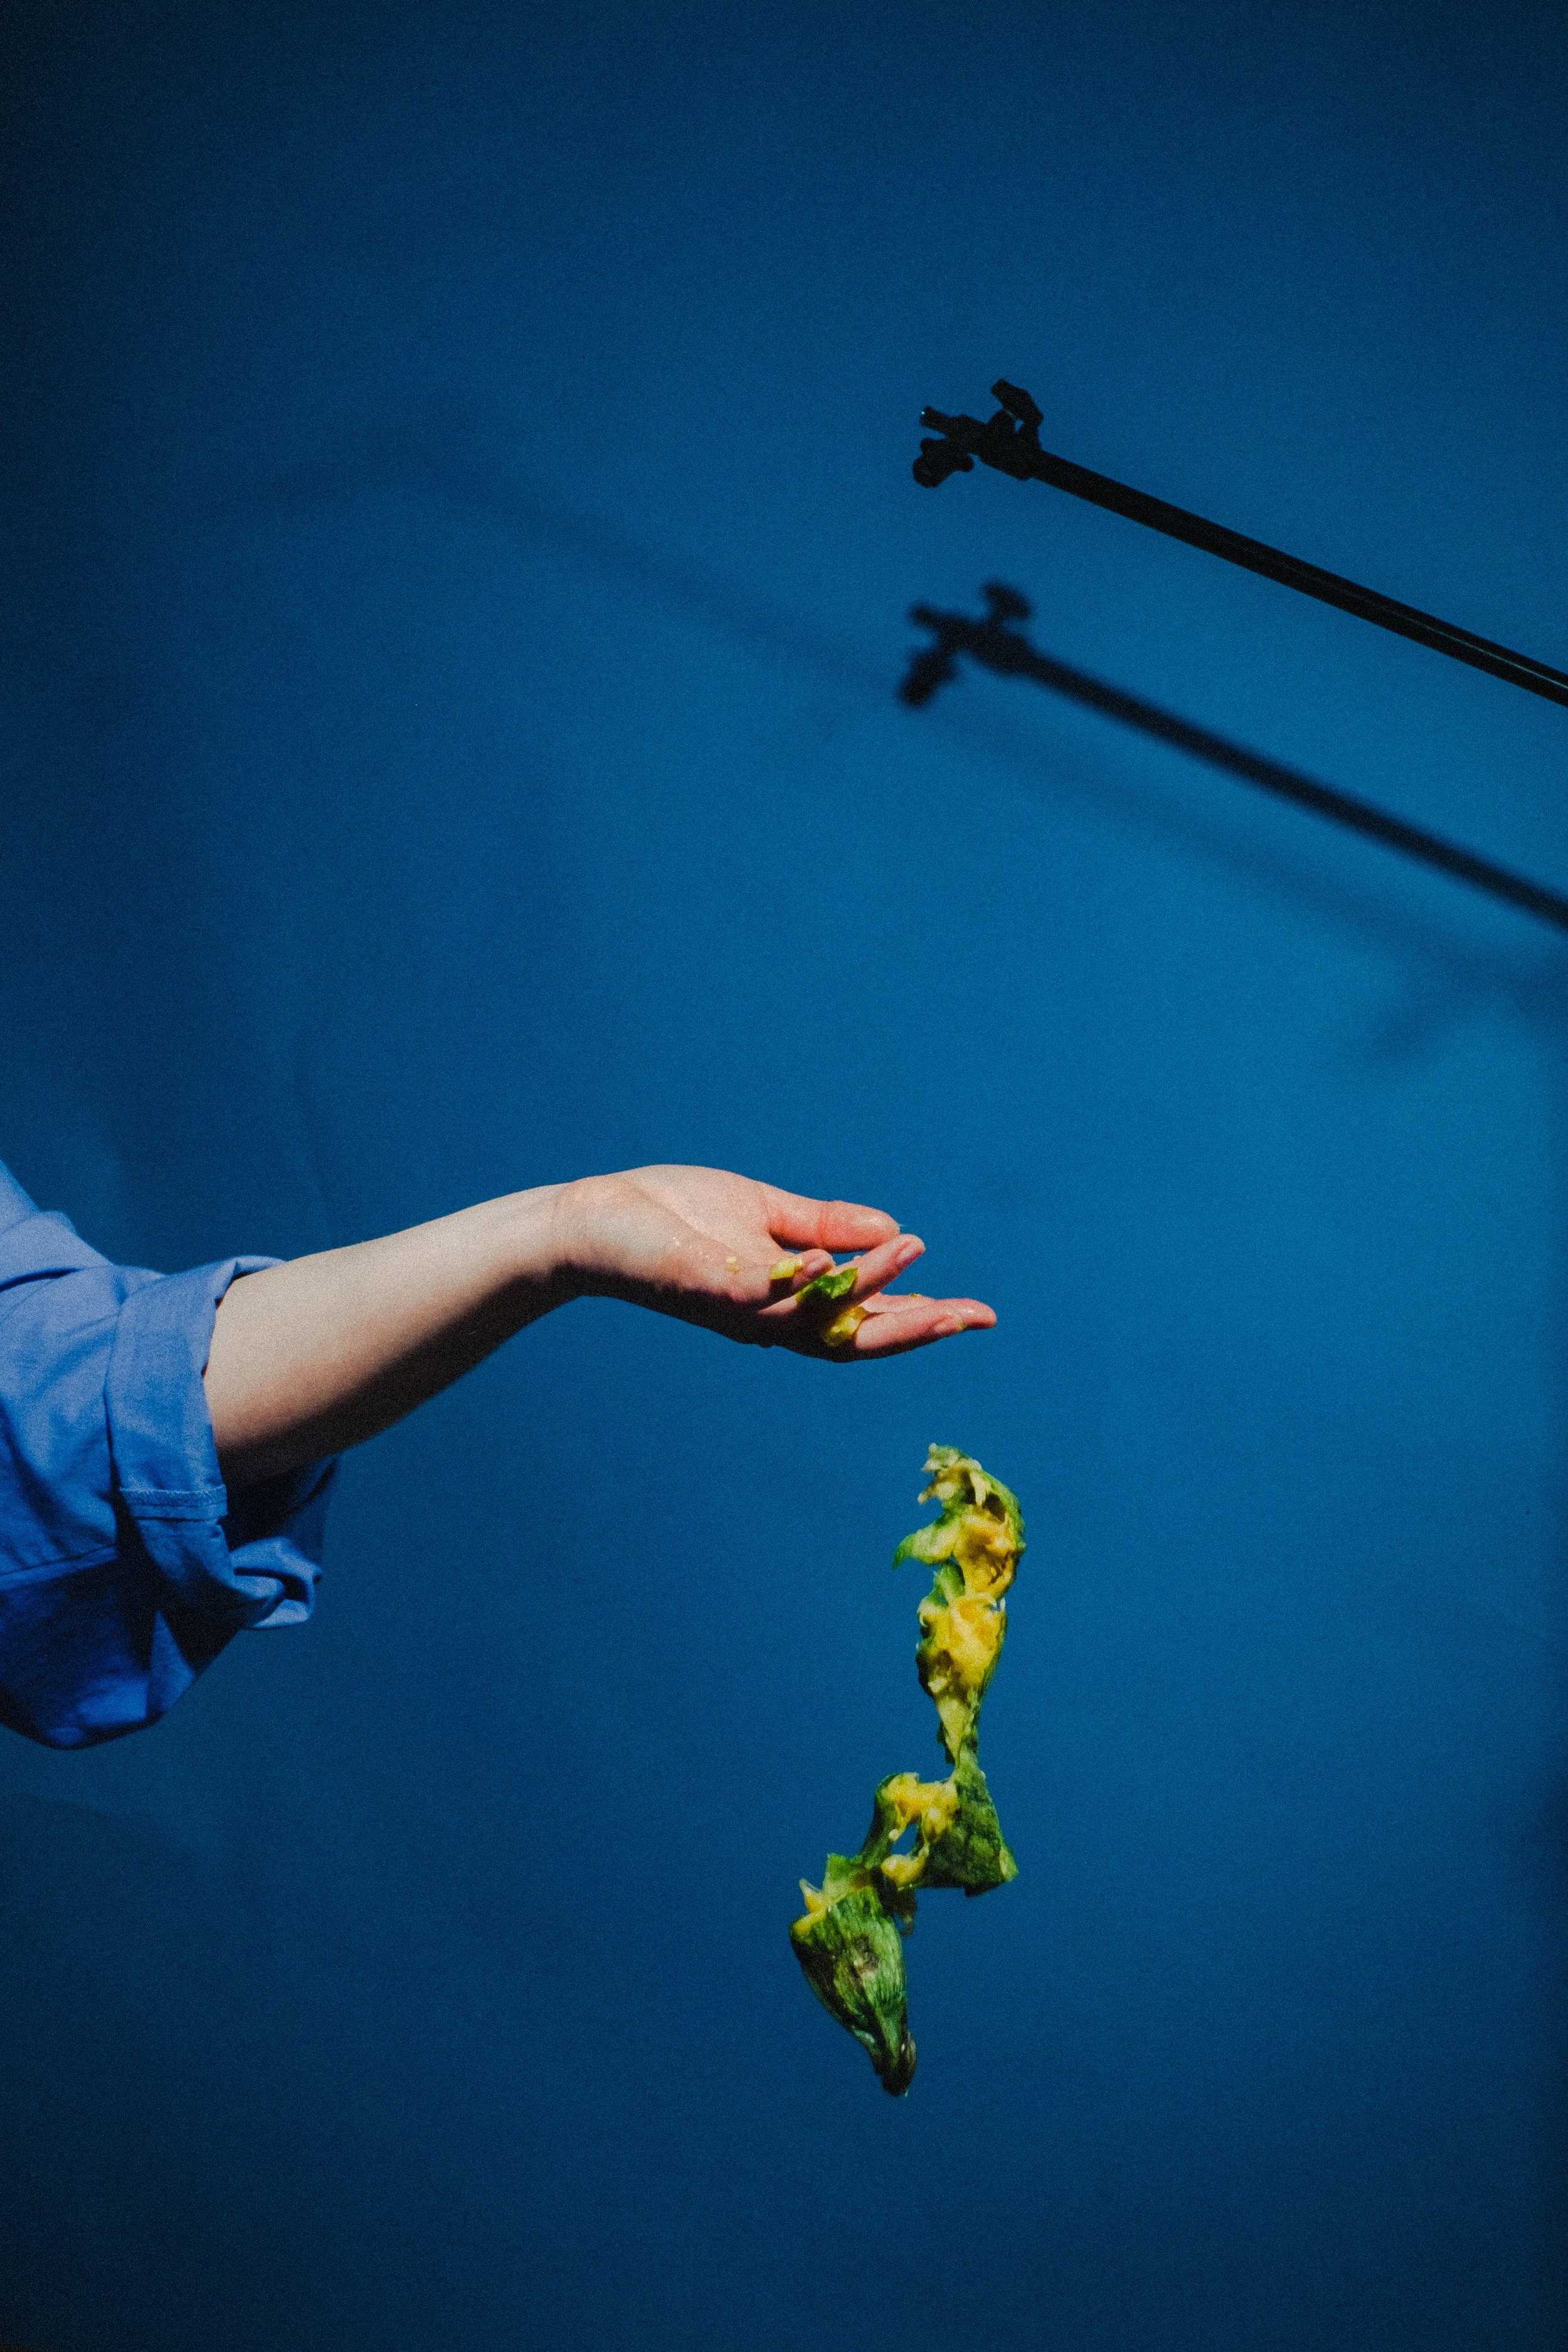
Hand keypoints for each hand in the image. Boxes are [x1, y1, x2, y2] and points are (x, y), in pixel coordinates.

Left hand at [556, 1166, 995, 1358]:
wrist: (596, 1220)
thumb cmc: (676, 1217)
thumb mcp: (766, 1213)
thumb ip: (825, 1225)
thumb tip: (896, 1231)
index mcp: (790, 1302)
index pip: (869, 1319)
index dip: (923, 1317)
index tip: (979, 1314)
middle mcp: (771, 1319)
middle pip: (856, 1339)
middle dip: (916, 1328)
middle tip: (973, 1316)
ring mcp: (739, 1310)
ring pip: (817, 1316)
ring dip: (869, 1285)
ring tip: (914, 1250)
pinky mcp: (705, 1289)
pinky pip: (758, 1295)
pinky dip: (795, 1281)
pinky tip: (827, 1261)